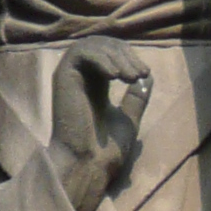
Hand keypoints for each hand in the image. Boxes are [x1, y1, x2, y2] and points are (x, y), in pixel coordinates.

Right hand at [47, 42, 151, 210]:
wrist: (89, 165)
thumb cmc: (105, 150)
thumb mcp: (129, 117)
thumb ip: (136, 96)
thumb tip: (147, 75)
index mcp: (95, 85)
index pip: (112, 54)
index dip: (129, 57)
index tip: (145, 73)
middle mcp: (81, 77)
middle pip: (104, 46)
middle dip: (126, 55)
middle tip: (140, 73)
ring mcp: (70, 75)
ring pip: (94, 46)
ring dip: (117, 56)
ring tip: (131, 77)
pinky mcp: (63, 76)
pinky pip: (81, 52)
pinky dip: (101, 58)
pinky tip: (116, 76)